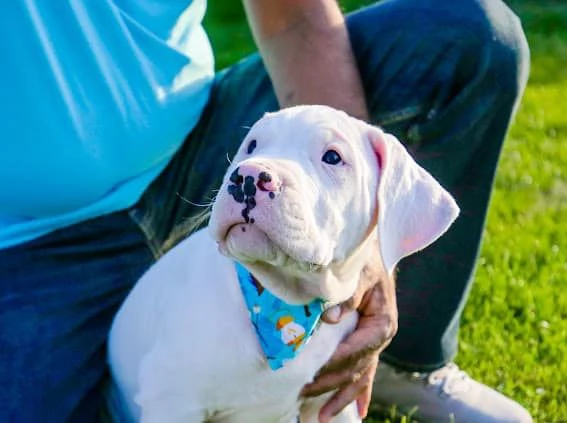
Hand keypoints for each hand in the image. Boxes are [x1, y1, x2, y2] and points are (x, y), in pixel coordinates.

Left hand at [301, 258, 397, 421]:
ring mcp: (375, 343)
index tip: (312, 374)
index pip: (355, 350)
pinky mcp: (368, 343)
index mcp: (381, 323)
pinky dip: (359, 392)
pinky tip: (357, 411)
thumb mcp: (358, 273)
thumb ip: (347, 295)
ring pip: (359, 376)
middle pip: (355, 368)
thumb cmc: (364, 262)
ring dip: (341, 396)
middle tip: (301, 393)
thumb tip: (329, 317)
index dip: (334, 364)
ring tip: (323, 417)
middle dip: (329, 384)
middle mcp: (380, 337)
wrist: (373, 256)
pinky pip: (364, 371)